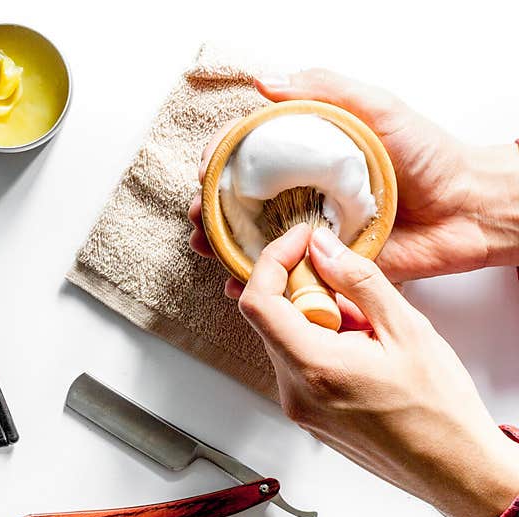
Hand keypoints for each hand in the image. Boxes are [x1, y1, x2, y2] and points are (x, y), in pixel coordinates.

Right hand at [188, 69, 518, 282]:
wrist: (468, 209)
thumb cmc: (429, 156)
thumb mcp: (378, 109)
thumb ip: (326, 91)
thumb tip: (266, 81)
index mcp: (309, 159)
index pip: (250, 158)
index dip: (220, 162)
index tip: (205, 168)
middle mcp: (304, 196)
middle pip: (240, 204)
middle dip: (208, 210)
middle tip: (198, 216)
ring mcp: (312, 234)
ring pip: (254, 242)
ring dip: (221, 246)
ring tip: (205, 246)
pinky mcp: (327, 268)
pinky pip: (285, 278)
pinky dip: (256, 285)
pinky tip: (235, 284)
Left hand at [241, 224, 518, 516]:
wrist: (455, 469)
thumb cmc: (439, 411)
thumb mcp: (406, 329)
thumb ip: (359, 281)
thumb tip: (322, 249)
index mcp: (313, 368)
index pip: (257, 302)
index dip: (271, 261)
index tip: (299, 241)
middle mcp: (294, 392)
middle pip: (271, 319)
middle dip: (305, 290)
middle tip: (349, 284)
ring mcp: (298, 407)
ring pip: (287, 340)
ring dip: (317, 318)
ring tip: (368, 327)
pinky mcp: (307, 415)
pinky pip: (299, 363)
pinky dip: (321, 343)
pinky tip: (363, 349)